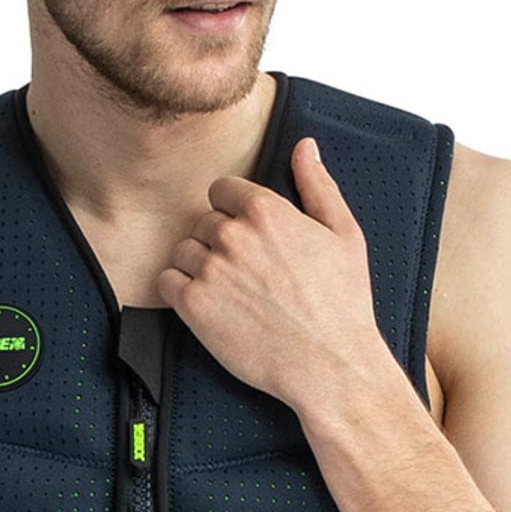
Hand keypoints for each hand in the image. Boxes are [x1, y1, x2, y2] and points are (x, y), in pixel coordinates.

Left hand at [155, 137, 387, 413]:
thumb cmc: (342, 303)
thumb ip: (317, 185)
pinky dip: (180, 291)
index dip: (232, 212)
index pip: (221, 190)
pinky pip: (166, 281)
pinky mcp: (193, 305)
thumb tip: (304, 147)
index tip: (247, 236)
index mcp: (266, 210)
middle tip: (246, 273)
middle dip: (218, 242)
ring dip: (199, 266)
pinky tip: (208, 305)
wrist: (330, 364)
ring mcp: (210, 269)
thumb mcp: (344, 234)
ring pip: (183, 251)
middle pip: (201, 221)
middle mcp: (232, 234)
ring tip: (230, 292)